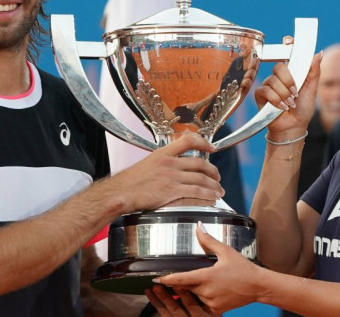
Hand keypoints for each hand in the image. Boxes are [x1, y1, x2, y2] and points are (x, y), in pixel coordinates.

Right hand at [107, 134, 223, 213]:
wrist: (120, 192)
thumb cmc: (130, 181)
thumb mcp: (147, 163)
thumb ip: (162, 162)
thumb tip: (174, 165)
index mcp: (163, 153)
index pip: (188, 141)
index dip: (204, 142)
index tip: (212, 147)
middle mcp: (170, 163)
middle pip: (200, 163)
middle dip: (213, 171)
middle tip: (217, 177)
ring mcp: (172, 177)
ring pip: (201, 179)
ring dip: (214, 186)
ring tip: (219, 191)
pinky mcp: (172, 191)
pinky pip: (197, 192)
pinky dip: (208, 195)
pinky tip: (212, 198)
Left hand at [155, 223, 263, 313]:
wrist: (258, 286)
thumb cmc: (243, 269)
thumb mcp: (226, 251)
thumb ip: (209, 240)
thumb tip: (199, 227)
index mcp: (207, 277)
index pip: (181, 279)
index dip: (167, 279)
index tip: (156, 278)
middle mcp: (207, 292)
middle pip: (185, 288)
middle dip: (179, 283)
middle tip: (171, 278)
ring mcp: (211, 302)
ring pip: (193, 297)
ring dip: (190, 291)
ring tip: (192, 284)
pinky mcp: (216, 309)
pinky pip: (202, 305)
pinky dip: (200, 299)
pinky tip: (203, 293)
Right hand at [254, 45, 321, 137]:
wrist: (294, 126)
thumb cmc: (303, 108)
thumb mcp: (312, 89)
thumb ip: (314, 71)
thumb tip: (319, 53)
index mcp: (292, 72)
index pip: (287, 53)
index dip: (287, 45)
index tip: (288, 41)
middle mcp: (279, 76)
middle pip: (279, 67)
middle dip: (288, 81)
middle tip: (295, 92)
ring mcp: (269, 84)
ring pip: (272, 80)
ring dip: (283, 94)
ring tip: (290, 103)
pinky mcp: (261, 94)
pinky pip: (265, 90)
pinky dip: (275, 99)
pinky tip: (282, 107)